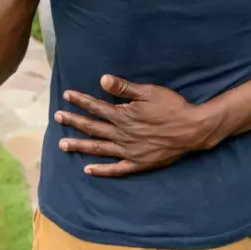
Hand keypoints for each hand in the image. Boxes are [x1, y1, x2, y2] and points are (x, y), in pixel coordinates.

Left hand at [54, 75, 219, 176]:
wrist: (193, 130)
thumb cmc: (172, 107)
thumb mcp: (149, 92)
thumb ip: (124, 87)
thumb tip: (102, 79)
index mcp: (123, 115)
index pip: (96, 106)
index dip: (80, 100)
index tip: (66, 95)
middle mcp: (122, 134)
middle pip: (92, 127)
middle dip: (74, 121)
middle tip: (57, 117)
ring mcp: (129, 151)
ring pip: (98, 148)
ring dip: (80, 146)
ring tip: (62, 144)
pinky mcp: (138, 163)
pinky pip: (116, 169)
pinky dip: (101, 170)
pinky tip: (88, 169)